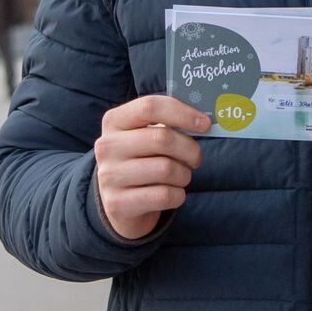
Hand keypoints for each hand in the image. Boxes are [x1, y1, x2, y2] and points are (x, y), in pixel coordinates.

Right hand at [95, 95, 210, 240]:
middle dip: (189, 149)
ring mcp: (109, 176)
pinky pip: (164, 195)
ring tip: (180, 177)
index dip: (183, 113)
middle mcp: (107, 146)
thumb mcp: (146, 137)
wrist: (121, 203)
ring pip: (166, 169)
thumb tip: (204, 120)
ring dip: (184, 175)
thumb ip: (169, 124)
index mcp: (114, 121)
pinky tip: (172, 194)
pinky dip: (178, 195)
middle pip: (162, 138)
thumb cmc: (142, 162)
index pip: (150, 107)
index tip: (205, 124)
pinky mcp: (118, 203)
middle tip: (196, 158)